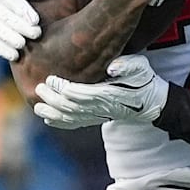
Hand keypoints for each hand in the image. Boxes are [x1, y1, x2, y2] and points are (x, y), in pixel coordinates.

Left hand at [33, 55, 168, 128]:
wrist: (151, 102)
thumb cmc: (144, 80)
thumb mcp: (141, 67)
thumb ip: (128, 65)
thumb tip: (112, 67)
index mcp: (109, 94)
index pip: (81, 93)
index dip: (64, 88)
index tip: (51, 78)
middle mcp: (101, 108)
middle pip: (71, 107)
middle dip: (53, 99)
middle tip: (39, 88)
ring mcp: (98, 116)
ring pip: (71, 118)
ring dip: (53, 113)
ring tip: (37, 107)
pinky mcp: (96, 119)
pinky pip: (76, 124)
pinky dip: (61, 123)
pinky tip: (49, 120)